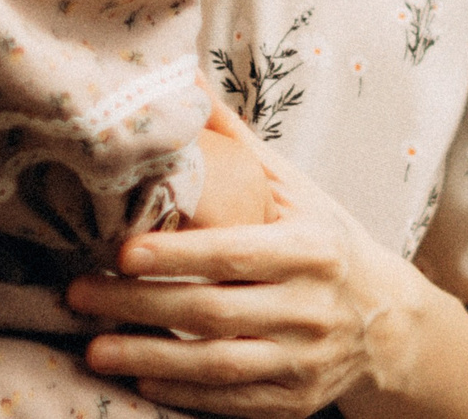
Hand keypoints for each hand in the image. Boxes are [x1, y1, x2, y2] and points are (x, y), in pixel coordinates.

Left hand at [70, 107, 433, 417]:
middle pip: (214, 312)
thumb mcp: (295, 190)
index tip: (123, 252)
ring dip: (150, 360)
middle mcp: (310, 308)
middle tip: (79, 294)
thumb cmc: (326, 243)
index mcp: (311, 248)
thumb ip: (237, 145)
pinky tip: (140, 381)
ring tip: (93, 349)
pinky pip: (232, 403)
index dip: (178, 257)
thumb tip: (184, 79)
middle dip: (140, 306)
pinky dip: (183, 396)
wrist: (388, 322)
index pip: (234, 253)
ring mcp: (303, 361)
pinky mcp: (293, 402)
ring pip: (217, 365)